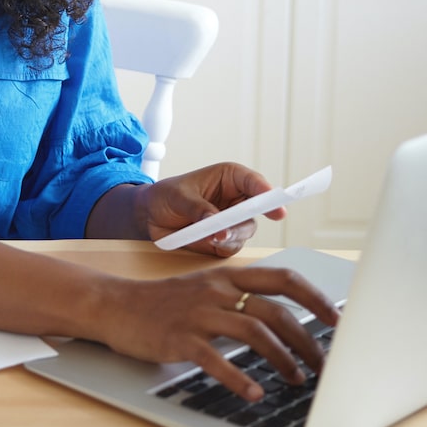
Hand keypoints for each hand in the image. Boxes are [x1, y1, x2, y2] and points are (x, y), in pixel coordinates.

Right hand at [95, 265, 339, 400]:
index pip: (284, 279)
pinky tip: (254, 393)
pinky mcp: (180, 338)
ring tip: (297, 379)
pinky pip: (216, 359)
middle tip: (324, 364)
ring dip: (283, 359)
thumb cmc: (163, 302)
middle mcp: (217, 290)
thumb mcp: (205, 289)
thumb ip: (239, 298)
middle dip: (308, 340)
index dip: (316, 298)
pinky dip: (239, 378)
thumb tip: (282, 322)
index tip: (339, 320)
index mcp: (228, 276)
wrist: (115, 305)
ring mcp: (198, 313)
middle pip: (276, 311)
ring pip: (254, 331)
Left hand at [139, 163, 287, 256]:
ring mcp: (232, 222)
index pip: (255, 183)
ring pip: (244, 232)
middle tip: (228, 230)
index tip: (277, 208)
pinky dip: (221, 248)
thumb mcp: (178, 196)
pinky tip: (206, 242)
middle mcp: (236, 200)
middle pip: (256, 212)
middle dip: (243, 222)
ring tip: (209, 236)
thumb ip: (198, 209)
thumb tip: (217, 226)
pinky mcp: (223, 241)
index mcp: (230, 178)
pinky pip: (231, 248)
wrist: (149, 217)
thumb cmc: (165, 196)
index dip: (267, 194)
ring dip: (230, 237)